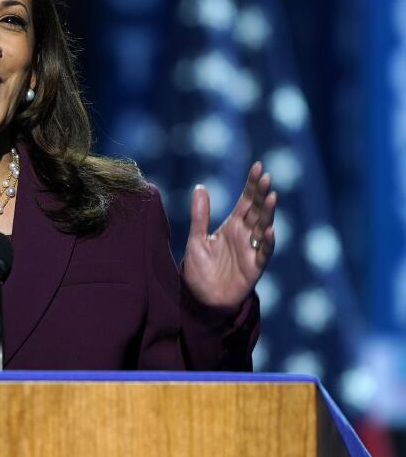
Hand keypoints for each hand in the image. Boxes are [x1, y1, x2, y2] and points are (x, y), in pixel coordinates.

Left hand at [182, 162, 276, 310]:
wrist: (202, 299)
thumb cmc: (200, 269)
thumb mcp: (196, 239)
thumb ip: (199, 215)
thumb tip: (200, 186)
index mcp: (232, 226)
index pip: (246, 201)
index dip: (252, 185)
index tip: (257, 166)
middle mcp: (245, 235)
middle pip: (257, 210)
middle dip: (261, 194)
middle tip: (265, 177)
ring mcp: (251, 250)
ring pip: (263, 227)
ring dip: (267, 213)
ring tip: (270, 196)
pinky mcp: (254, 267)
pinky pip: (263, 252)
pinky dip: (267, 241)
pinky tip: (268, 229)